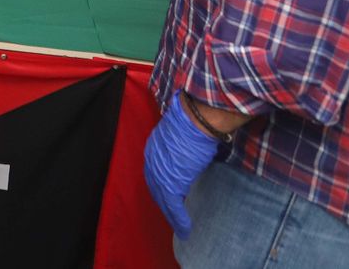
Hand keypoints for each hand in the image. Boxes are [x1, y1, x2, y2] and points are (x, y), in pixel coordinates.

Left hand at [144, 94, 221, 239]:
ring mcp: (160, 173)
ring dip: (172, 217)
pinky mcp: (171, 183)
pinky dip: (179, 220)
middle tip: (172, 217)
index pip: (154, 173)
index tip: (167, 196)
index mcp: (153, 148)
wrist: (195, 119)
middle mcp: (152, 161)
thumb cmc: (195, 121)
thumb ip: (181, 145)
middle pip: (155, 189)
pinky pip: (173, 206)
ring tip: (181, 229)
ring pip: (163, 201)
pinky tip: (185, 229)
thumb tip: (193, 148)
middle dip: (163, 204)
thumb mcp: (182, 134)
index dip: (160, 186)